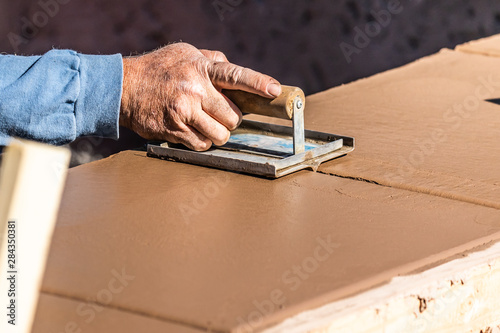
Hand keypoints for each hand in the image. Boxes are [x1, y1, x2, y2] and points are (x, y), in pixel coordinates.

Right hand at [119, 42, 281, 150]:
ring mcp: (185, 113)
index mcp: (200, 68)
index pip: (235, 75)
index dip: (257, 83)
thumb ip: (211, 60)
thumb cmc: (157, 69)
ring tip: (204, 123)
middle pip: (233, 118)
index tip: (274, 90)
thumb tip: (232, 67)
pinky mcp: (175, 131)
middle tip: (218, 114)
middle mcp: (195, 90)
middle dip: (230, 119)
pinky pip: (202, 145)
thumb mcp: (184, 53)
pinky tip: (190, 130)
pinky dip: (201, 141)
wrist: (122, 87)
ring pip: (220, 136)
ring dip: (217, 133)